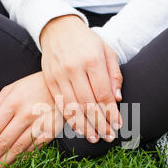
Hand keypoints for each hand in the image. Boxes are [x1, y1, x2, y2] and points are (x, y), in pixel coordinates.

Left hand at [0, 72, 62, 167]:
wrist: (63, 87)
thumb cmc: (33, 87)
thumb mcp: (10, 90)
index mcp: (12, 102)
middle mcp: (25, 114)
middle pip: (2, 143)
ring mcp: (39, 124)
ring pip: (17, 149)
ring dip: (1, 163)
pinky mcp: (50, 132)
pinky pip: (32, 150)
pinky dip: (19, 159)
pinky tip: (10, 164)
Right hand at [40, 15, 122, 143]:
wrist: (58, 28)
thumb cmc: (87, 41)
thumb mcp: (106, 51)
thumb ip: (114, 75)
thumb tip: (117, 99)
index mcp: (92, 60)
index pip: (103, 94)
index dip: (111, 112)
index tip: (118, 125)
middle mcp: (74, 69)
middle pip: (89, 104)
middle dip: (100, 123)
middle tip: (108, 136)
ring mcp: (60, 75)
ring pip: (73, 108)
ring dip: (85, 126)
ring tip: (94, 138)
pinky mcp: (50, 81)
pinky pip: (60, 104)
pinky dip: (70, 119)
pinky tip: (79, 129)